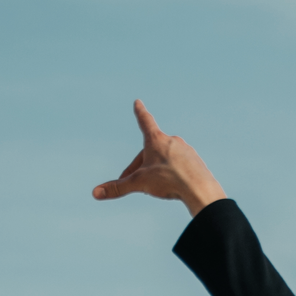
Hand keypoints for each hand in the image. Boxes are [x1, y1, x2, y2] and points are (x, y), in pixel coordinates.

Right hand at [92, 101, 225, 217]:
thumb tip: (95, 193)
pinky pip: (181, 167)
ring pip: (166, 159)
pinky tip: (176, 186)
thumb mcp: (140, 183)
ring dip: (158, 170)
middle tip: (133, 181)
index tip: (138, 102)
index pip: (145, 121)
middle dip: (141, 165)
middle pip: (151, 151)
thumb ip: (118, 188)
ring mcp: (186, 151)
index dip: (140, 112)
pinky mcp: (196, 162)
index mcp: (156, 140)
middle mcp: (172, 141)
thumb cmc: (169, 181)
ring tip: (158, 186)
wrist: (200, 189)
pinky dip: (174, 174)